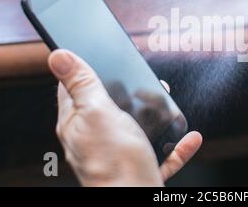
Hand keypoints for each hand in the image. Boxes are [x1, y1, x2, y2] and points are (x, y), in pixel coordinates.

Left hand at [48, 49, 201, 185]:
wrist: (136, 201)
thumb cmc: (115, 162)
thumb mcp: (97, 112)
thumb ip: (81, 84)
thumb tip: (58, 56)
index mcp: (78, 123)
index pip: (72, 89)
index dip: (83, 69)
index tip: (97, 55)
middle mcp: (96, 139)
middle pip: (109, 106)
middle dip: (127, 90)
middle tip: (142, 78)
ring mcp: (119, 154)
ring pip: (136, 128)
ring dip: (153, 114)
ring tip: (166, 101)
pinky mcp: (142, 168)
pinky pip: (161, 153)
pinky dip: (176, 145)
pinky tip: (189, 138)